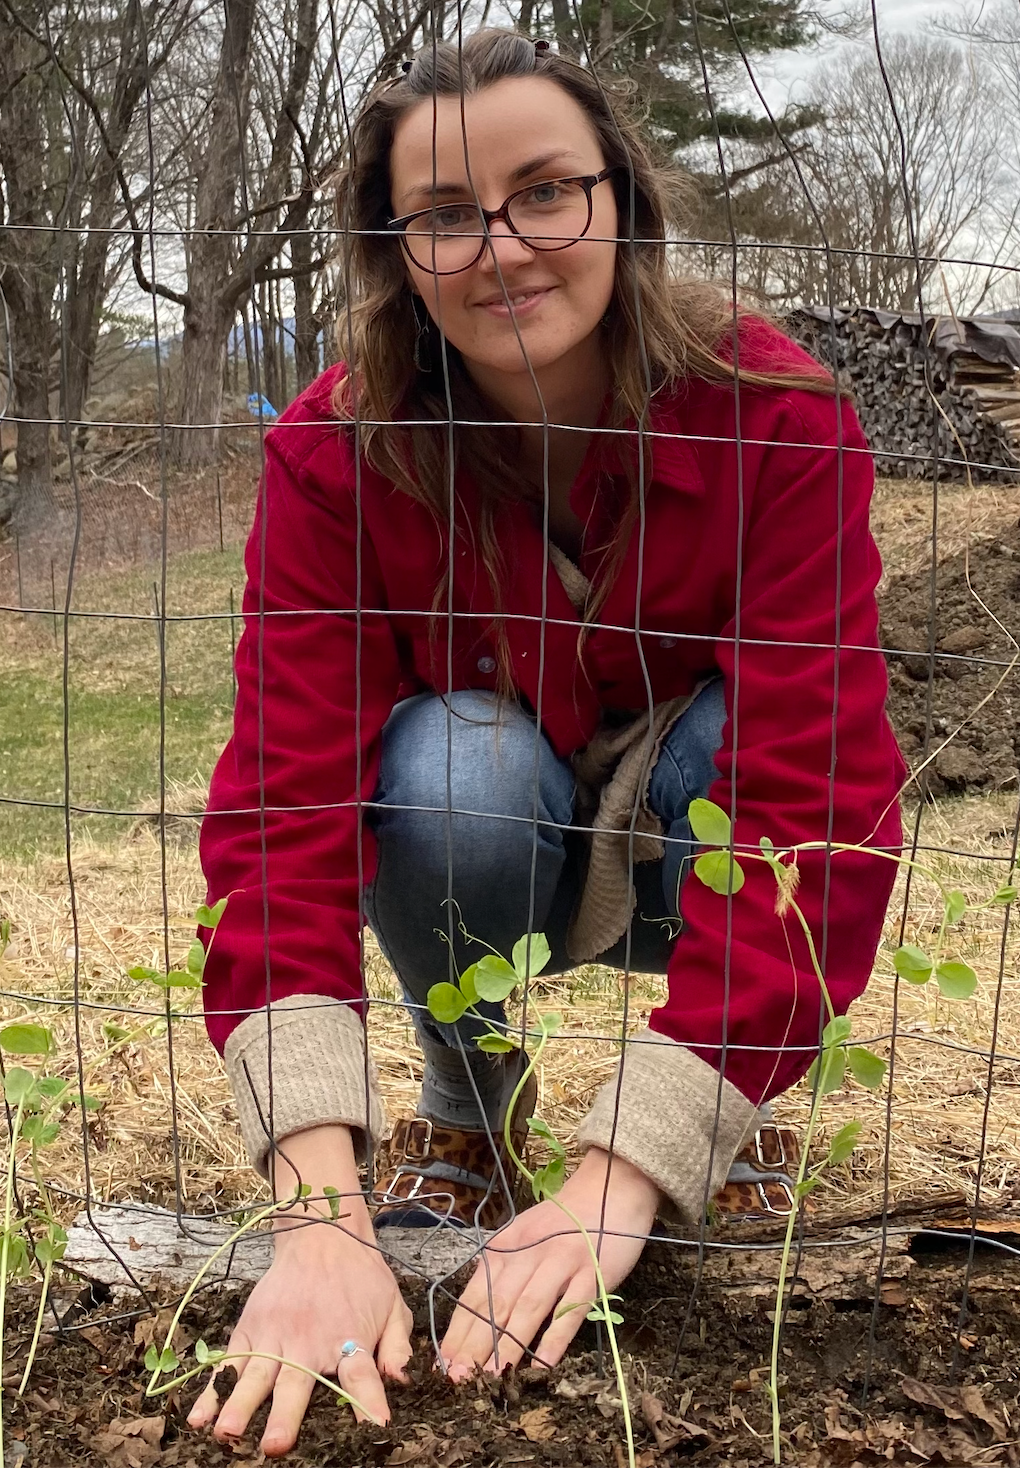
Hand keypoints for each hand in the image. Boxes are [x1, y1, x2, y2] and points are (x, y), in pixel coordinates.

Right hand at [187, 1127, 412, 1456]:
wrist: (324, 1235)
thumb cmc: (362, 1278)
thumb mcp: (392, 1306)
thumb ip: (396, 1347)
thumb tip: (400, 1382)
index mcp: (348, 1339)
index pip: (360, 1375)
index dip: (368, 1401)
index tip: (374, 1426)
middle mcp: (308, 1341)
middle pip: (296, 1383)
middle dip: (285, 1416)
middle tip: (274, 1446)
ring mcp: (274, 1335)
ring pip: (255, 1376)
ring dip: (240, 1407)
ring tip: (226, 1434)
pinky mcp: (251, 1329)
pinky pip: (228, 1364)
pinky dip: (212, 1391)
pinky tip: (198, 1417)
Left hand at [440, 1147, 660, 1379]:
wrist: (609, 1189)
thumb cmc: (562, 1221)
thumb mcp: (521, 1235)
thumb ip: (500, 1268)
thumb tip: (472, 1306)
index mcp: (505, 1247)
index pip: (475, 1295)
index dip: (459, 1333)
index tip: (443, 1366)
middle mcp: (529, 1254)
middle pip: (497, 1305)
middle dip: (475, 1346)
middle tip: (459, 1380)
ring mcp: (561, 1263)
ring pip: (530, 1308)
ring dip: (510, 1346)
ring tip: (494, 1379)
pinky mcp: (593, 1274)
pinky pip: (572, 1309)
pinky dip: (556, 1337)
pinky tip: (542, 1364)